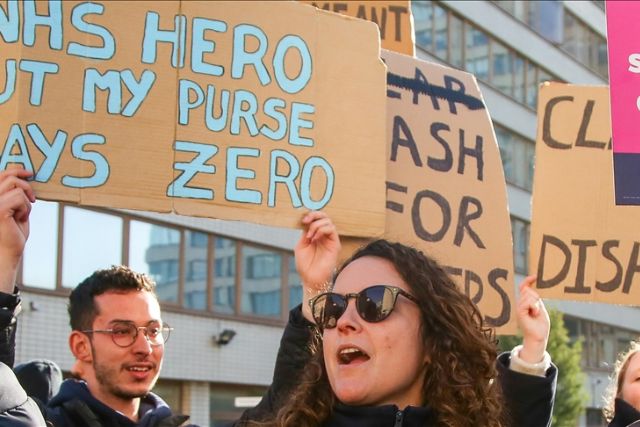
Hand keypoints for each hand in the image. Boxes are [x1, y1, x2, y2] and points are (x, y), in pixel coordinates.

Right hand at [0, 169, 34, 292]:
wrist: (8, 251)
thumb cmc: (12, 232)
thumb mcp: (16, 208)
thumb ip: (15, 194)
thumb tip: (25, 176)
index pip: (1, 175)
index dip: (16, 171)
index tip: (29, 173)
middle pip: (9, 178)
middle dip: (26, 186)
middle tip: (33, 199)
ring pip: (17, 188)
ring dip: (26, 202)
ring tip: (22, 215)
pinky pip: (20, 198)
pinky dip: (25, 209)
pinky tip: (20, 219)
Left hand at [294, 211, 340, 321]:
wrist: (310, 279)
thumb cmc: (305, 265)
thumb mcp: (301, 245)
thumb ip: (305, 233)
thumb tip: (307, 222)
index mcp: (315, 234)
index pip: (316, 219)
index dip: (310, 215)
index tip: (303, 219)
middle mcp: (323, 235)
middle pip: (324, 216)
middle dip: (315, 215)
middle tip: (307, 221)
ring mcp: (330, 239)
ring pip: (328, 221)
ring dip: (317, 226)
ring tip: (310, 236)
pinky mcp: (335, 244)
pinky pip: (331, 230)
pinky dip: (322, 230)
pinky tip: (315, 239)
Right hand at [517, 275, 549, 363]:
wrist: (538, 336)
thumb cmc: (540, 325)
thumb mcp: (540, 308)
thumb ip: (535, 299)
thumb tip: (529, 289)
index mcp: (525, 302)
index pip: (525, 288)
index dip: (528, 281)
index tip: (535, 276)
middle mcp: (520, 303)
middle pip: (528, 290)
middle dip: (536, 297)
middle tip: (537, 309)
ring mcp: (519, 307)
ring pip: (529, 296)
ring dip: (536, 304)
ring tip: (536, 313)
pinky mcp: (519, 311)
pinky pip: (527, 302)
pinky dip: (534, 307)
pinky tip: (534, 313)